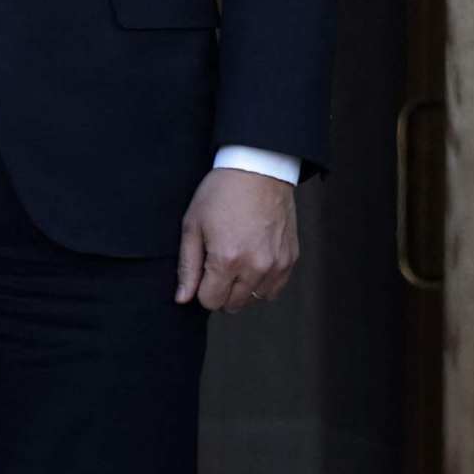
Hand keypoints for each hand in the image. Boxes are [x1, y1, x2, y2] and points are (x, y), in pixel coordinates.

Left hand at [176, 166, 298, 310]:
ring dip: (243, 289)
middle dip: (221, 291)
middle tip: (219, 265)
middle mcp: (255, 267)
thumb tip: (183, 298)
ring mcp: (276, 264)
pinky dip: (263, 283)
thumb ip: (187, 267)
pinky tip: (254, 263)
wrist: (259, 169)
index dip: (202, 289)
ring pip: (255, 299)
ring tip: (238, 263)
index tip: (203, 271)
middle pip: (233, 304)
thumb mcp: (193, 225)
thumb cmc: (221, 193)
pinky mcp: (290, 258)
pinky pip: (275, 289)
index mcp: (226, 260)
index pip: (210, 301)